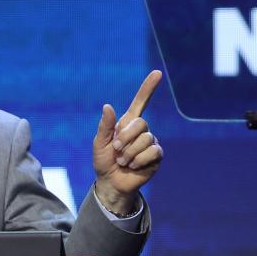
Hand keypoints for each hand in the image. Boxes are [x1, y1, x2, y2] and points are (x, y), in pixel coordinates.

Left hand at [92, 70, 164, 214]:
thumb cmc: (104, 161)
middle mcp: (141, 130)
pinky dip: (138, 160)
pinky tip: (133, 166)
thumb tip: (108, 106)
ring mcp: (151, 143)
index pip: (140, 102)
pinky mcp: (157, 156)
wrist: (111, 182)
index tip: (157, 73)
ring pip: (145, 140)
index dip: (148, 88)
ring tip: (123, 161)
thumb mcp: (99, 143)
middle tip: (115, 149)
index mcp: (127, 123)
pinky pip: (152, 152)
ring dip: (129, 153)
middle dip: (124, 138)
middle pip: (140, 123)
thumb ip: (104, 126)